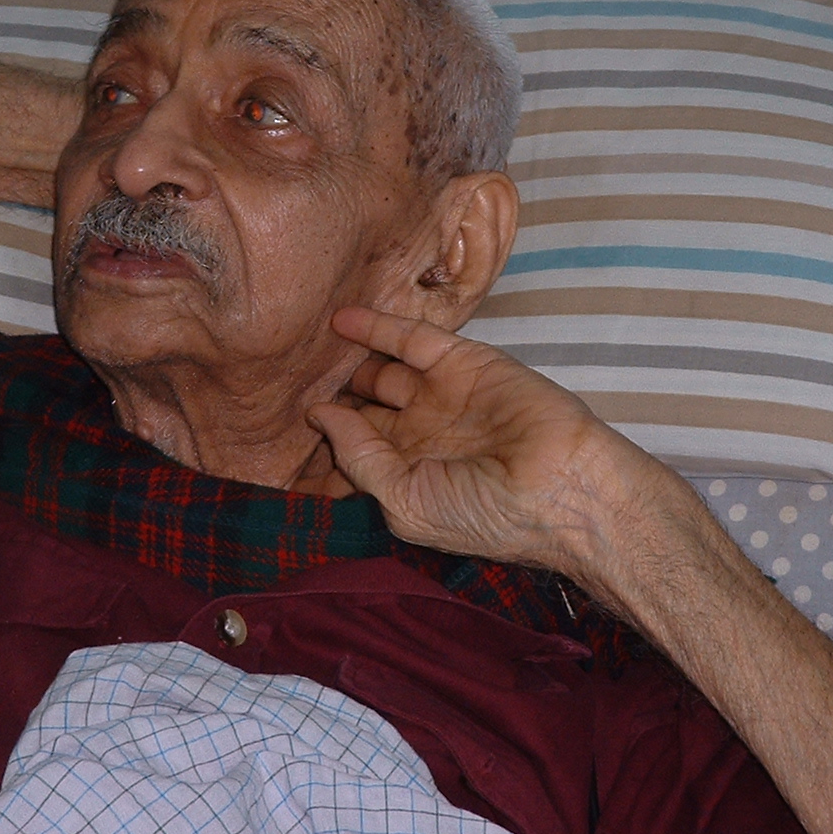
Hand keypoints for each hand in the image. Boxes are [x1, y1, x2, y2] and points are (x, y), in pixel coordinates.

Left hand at [309, 306, 655, 580]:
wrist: (562, 490)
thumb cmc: (484, 514)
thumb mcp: (405, 501)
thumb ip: (359, 458)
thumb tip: (321, 416)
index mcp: (406, 476)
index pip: (350, 454)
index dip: (318, 442)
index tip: (269, 429)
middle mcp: (420, 435)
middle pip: (360, 407)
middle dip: (326, 395)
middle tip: (278, 377)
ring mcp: (441, 397)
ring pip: (380, 370)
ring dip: (345, 360)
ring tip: (302, 344)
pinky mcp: (462, 362)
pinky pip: (410, 339)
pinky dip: (376, 327)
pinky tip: (339, 319)